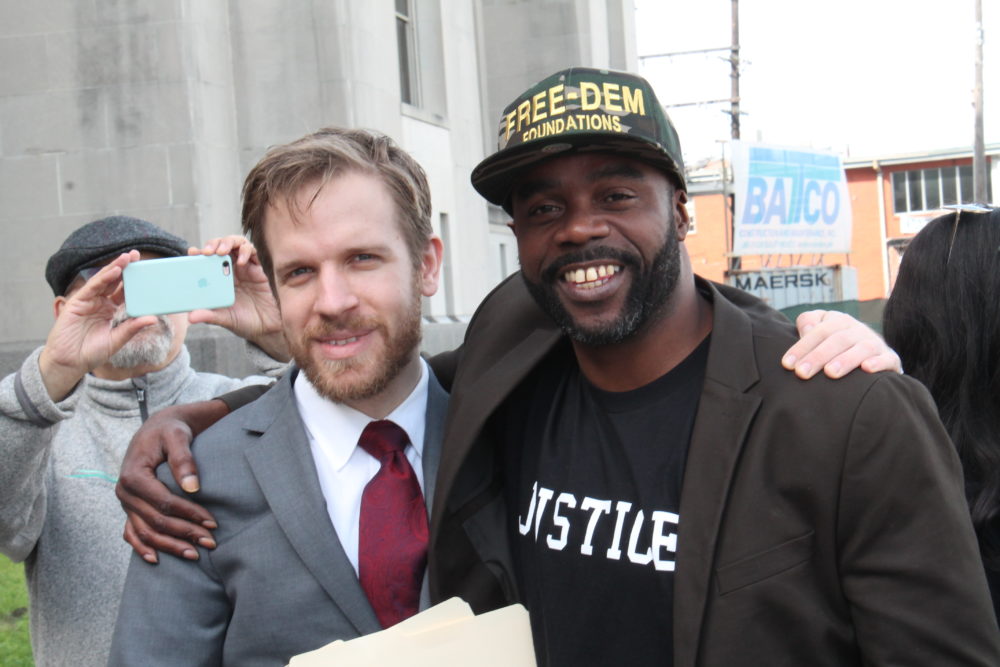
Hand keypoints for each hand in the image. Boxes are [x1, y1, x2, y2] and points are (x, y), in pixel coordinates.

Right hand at [39, 251, 157, 400]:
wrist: (70, 362)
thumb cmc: (93, 353)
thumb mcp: (117, 339)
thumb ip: (133, 328)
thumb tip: (153, 318)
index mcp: (113, 311)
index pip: (126, 293)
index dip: (136, 282)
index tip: (148, 271)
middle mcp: (102, 303)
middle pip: (116, 283)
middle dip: (126, 269)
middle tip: (137, 255)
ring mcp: (90, 301)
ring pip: (104, 281)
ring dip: (115, 268)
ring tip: (127, 258)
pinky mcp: (78, 302)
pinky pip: (92, 288)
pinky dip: (103, 278)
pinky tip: (114, 270)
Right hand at [115, 400, 230, 562]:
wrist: (158, 427)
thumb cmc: (170, 430)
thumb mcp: (178, 436)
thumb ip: (184, 459)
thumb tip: (193, 488)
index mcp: (133, 475)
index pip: (164, 503)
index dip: (188, 515)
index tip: (211, 523)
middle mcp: (124, 491)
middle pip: (156, 521)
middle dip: (184, 533)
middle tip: (210, 542)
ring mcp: (125, 502)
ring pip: (145, 532)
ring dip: (169, 546)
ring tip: (194, 555)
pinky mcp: (129, 506)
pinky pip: (131, 532)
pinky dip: (142, 547)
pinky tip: (156, 559)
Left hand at [187, 236, 288, 360]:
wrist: (268, 327)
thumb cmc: (245, 322)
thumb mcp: (224, 319)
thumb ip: (209, 316)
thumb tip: (190, 317)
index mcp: (218, 280)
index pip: (205, 260)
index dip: (198, 253)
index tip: (192, 253)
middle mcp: (230, 271)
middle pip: (219, 247)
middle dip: (212, 244)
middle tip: (207, 251)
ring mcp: (245, 268)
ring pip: (235, 244)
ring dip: (227, 242)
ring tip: (222, 252)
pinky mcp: (258, 268)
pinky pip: (252, 251)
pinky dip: (245, 251)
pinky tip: (242, 261)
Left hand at [781, 310, 901, 379]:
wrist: (873, 356)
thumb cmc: (836, 346)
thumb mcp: (821, 331)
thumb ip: (809, 324)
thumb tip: (806, 329)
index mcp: (839, 321)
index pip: (818, 331)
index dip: (801, 347)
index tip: (787, 365)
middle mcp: (858, 329)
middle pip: (837, 339)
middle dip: (818, 356)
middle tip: (802, 373)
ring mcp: (875, 343)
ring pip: (862, 348)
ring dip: (846, 360)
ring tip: (830, 373)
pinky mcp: (890, 358)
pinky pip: (886, 359)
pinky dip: (878, 363)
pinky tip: (866, 369)